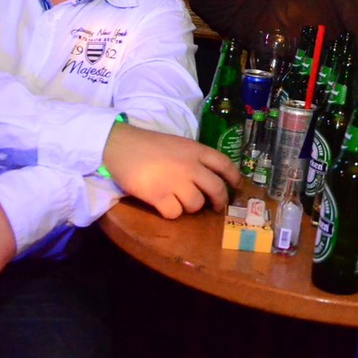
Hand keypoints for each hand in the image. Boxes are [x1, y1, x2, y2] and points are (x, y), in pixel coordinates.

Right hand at [102, 123, 239, 217]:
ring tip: (180, 200)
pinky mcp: (159, 196)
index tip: (237, 186)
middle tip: (217, 207)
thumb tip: (208, 176)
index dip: (234, 177)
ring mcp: (176, 182)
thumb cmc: (148, 144)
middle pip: (217, 189)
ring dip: (190, 206)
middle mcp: (190, 166)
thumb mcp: (178, 143)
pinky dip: (171, 212)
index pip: (225, 164)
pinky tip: (163, 205)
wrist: (120, 145)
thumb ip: (194, 158)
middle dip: (220, 201)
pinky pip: (175, 213)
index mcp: (196, 150)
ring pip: (196, 204)